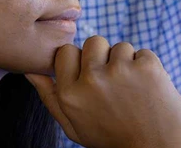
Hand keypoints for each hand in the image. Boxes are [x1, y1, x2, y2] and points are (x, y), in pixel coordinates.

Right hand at [25, 36, 180, 147]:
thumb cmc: (113, 138)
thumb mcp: (74, 126)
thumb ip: (51, 97)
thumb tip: (31, 71)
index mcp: (69, 94)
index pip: (65, 51)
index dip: (80, 60)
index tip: (91, 74)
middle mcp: (91, 80)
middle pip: (93, 41)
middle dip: (103, 56)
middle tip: (114, 82)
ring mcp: (120, 71)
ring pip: (120, 46)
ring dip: (127, 62)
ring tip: (133, 90)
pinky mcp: (147, 66)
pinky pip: (143, 52)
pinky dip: (148, 67)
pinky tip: (149, 89)